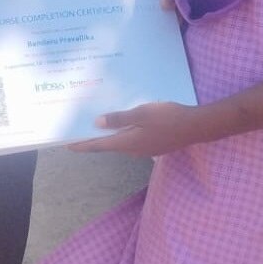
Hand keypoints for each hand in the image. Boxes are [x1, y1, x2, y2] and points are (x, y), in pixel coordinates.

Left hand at [65, 101, 207, 157]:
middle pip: (108, 145)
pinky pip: (131, 140)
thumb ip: (118, 119)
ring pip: (120, 142)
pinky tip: (121, 123)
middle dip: (93, 138)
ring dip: (108, 135)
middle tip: (78, 129)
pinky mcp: (153, 144)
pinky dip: (121, 133)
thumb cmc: (167, 117)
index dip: (82, 144)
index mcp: (127, 142)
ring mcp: (145, 149)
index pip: (99, 145)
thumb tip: (96, 124)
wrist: (195, 126)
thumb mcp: (140, 114)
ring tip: (96, 124)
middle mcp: (134, 150)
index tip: (67, 143)